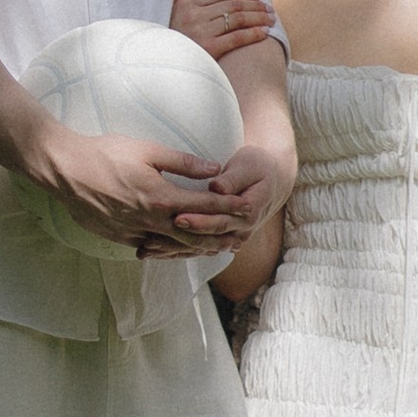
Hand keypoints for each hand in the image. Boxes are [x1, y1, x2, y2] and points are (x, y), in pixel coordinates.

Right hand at [32, 126, 229, 252]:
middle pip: (194, 235)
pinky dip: (169, 250)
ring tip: (215, 249)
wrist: (66, 170)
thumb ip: (183, 162)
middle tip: (239, 239)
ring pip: (174, 247)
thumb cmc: (106, 153)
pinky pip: (151, 248)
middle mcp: (150, 220)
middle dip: (219, 237)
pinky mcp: (120, 238)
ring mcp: (134, 232)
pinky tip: (177, 249)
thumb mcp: (147, 149)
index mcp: (161, 196)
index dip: (228, 208)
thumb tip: (214, 168)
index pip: (205, 206)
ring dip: (197, 249)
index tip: (246, 209)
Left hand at [132, 139, 291, 257]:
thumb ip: (231, 178)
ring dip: (173, 250)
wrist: (271, 180)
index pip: (220, 220)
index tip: (177, 217)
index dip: (199, 221)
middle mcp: (241, 231)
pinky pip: (197, 248)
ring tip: (146, 249)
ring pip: (199, 248)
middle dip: (178, 240)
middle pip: (206, 239)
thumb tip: (217, 186)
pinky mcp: (221, 238)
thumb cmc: (257, 167)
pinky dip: (176, 250)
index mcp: (248, 212)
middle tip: (151, 238)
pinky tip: (154, 250)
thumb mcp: (247, 166)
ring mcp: (232, 238)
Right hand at [169, 0, 281, 60]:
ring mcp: (202, 31)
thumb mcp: (172, 6)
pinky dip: (252, 34)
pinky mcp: (209, 48)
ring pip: (238, 19)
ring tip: (270, 19)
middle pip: (233, 5)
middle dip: (255, 6)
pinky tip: (264, 33)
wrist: (167, 63)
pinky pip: (236, 38)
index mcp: (188, 2)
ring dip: (258, 18)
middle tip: (269, 9)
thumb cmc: (171, 33)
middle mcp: (195, 14)